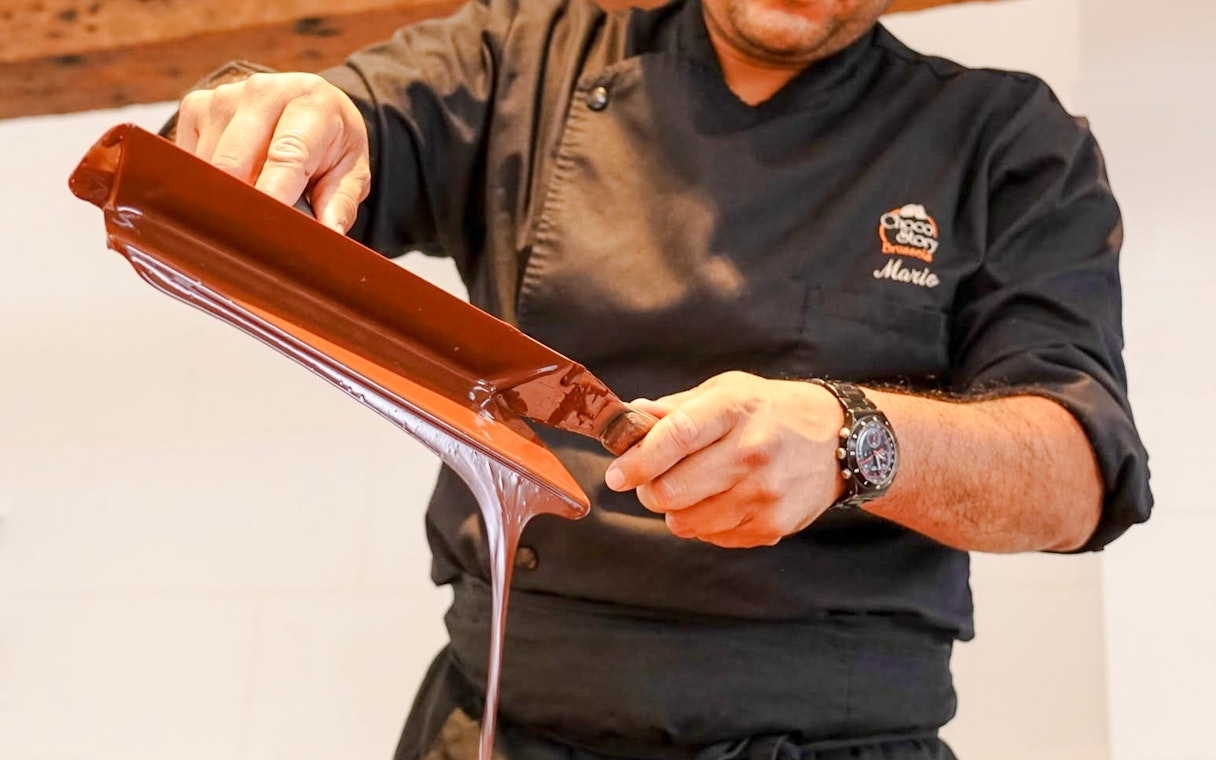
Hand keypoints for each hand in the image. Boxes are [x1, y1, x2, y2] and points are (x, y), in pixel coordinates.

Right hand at [175, 72, 370, 232]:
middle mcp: (263, 92)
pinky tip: (232, 186)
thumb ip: (339, 204)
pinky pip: (191, 162)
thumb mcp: (351, 172)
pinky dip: (208, 185)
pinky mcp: (196, 106)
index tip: (267, 233)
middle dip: (241, 206)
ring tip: (250, 208)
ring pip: (208, 169)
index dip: (272, 198)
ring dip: (225, 197)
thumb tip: (329, 234)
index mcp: (310, 103)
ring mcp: (224, 96)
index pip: (285, 156)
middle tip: (253, 241)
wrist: (309, 102)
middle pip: (234, 164)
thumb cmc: (331, 143)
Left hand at [605, 371, 845, 547]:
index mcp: (735, 409)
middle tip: (653, 481)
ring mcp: (764, 494)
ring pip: (686, 522)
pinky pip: (712, 537)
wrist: (839, 442)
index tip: (616, 475)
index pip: (676, 436)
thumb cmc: (771, 411)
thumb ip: (676, 408)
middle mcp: (752, 452)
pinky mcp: (773, 525)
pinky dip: (706, 523)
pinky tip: (725, 500)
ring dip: (676, 510)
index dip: (638, 460)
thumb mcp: (727, 391)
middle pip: (672, 491)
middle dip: (649, 490)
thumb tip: (630, 418)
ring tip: (694, 488)